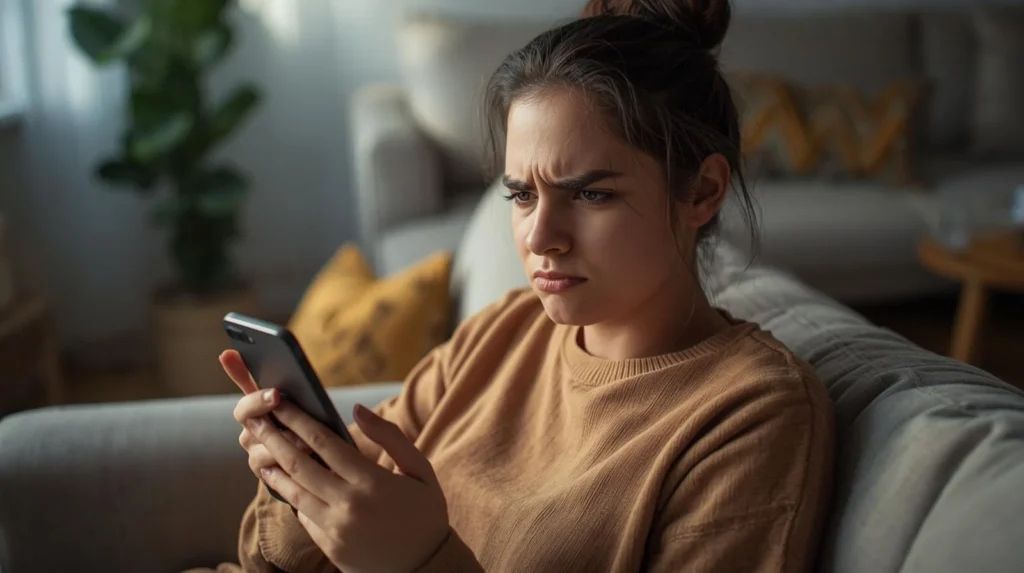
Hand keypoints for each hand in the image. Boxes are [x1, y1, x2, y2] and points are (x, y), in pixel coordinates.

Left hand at [220, 350, 450, 572]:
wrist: (426, 568)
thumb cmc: (425, 513)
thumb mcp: (420, 470)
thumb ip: (391, 437)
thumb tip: (357, 410)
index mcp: (372, 482)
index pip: (324, 443)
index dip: (298, 420)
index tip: (281, 402)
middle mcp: (348, 505)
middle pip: (299, 464)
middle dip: (274, 438)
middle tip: (255, 419)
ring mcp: (335, 529)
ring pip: (294, 492)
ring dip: (273, 467)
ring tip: (257, 449)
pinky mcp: (329, 546)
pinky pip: (304, 515)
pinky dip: (291, 494)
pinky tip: (281, 480)